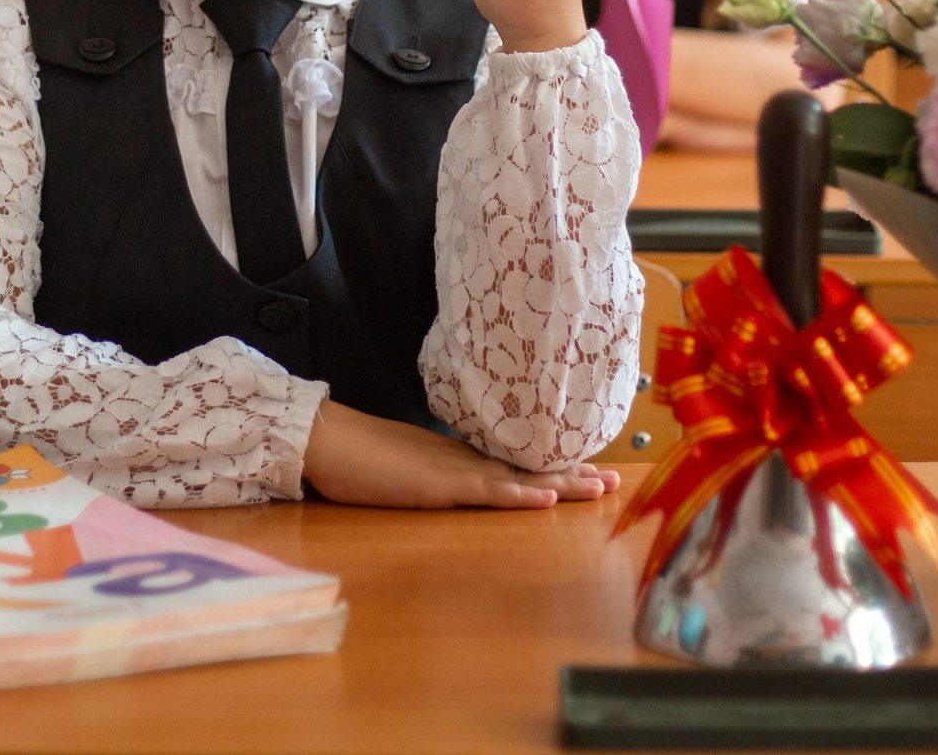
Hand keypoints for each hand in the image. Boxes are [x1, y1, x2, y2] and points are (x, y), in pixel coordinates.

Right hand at [303, 400, 614, 508]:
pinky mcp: (436, 485)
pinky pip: (484, 492)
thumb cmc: (355, 453)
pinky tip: (543, 500)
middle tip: (612, 480)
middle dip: (571, 475)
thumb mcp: (403, 466)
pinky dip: (516, 496)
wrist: (325, 438)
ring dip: (560, 485)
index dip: (552, 467)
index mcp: (456, 455)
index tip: (587, 469)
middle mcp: (462, 459)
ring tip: (598, 488)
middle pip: (526, 467)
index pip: (514, 462)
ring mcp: (452, 471)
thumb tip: (448, 478)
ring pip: (517, 478)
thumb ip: (430, 469)